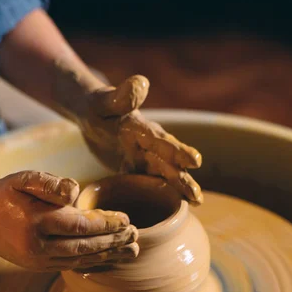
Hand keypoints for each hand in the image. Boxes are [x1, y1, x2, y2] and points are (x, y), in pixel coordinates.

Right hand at [0, 171, 138, 270]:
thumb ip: (50, 183)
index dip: (106, 224)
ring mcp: (38, 260)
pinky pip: (71, 266)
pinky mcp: (38, 267)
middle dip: (113, 242)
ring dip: (109, 256)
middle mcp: (38, 246)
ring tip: (132, 252)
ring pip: (81, 260)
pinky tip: (110, 261)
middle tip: (136, 236)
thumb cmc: (6, 193)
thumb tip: (76, 191)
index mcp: (36, 222)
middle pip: (85, 246)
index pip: (81, 225)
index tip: (126, 220)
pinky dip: (93, 264)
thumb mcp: (24, 178)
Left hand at [79, 76, 203, 203]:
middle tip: (198, 197)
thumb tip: (141, 82)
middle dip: (183, 180)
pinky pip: (146, 184)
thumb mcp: (105, 102)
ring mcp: (143, 157)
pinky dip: (157, 195)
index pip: (162, 141)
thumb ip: (122, 96)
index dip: (177, 151)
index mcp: (143, 128)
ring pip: (163, 175)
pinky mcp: (133, 168)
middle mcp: (149, 144)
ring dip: (178, 189)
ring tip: (197, 203)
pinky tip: (171, 209)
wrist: (93, 115)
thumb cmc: (98, 107)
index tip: (195, 161)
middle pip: (168, 163)